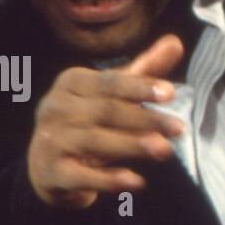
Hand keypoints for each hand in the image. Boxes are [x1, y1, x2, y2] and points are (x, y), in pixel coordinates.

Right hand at [27, 35, 186, 209]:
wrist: (45, 166)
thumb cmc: (85, 122)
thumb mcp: (110, 96)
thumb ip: (142, 72)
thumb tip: (176, 42)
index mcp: (71, 83)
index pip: (109, 82)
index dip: (140, 87)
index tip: (170, 93)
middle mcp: (56, 108)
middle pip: (106, 111)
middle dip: (145, 119)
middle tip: (179, 128)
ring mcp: (50, 140)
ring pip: (95, 141)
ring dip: (131, 145)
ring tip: (164, 150)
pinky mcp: (51, 172)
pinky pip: (82, 176)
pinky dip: (109, 179)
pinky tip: (137, 181)